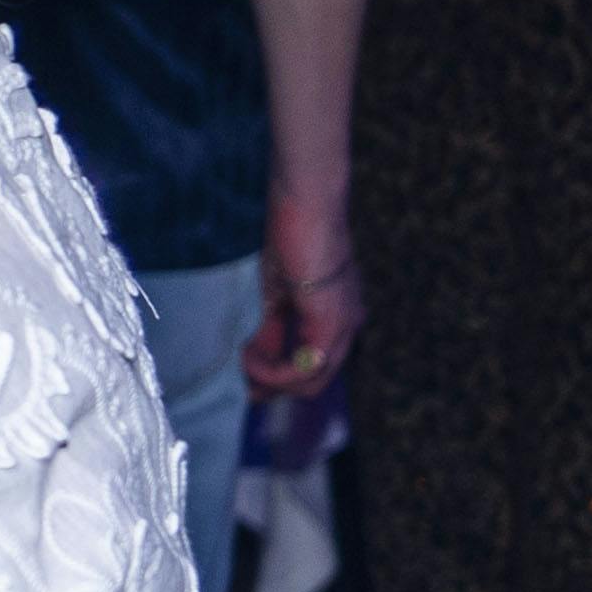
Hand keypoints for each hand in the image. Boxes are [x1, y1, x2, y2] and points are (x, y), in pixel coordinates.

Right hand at [245, 228, 364, 398]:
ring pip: (312, 381)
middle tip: (244, 383)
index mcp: (337, 318)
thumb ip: (270, 331)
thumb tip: (254, 364)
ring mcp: (343, 326)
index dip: (279, 382)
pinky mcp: (330, 322)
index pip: (314, 368)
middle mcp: (348, 327)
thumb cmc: (291, 236)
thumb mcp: (275, 293)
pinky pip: (304, 367)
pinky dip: (273, 371)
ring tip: (244, 360)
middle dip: (275, 387)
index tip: (249, 385)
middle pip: (315, 383)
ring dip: (270, 378)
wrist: (305, 203)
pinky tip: (250, 358)